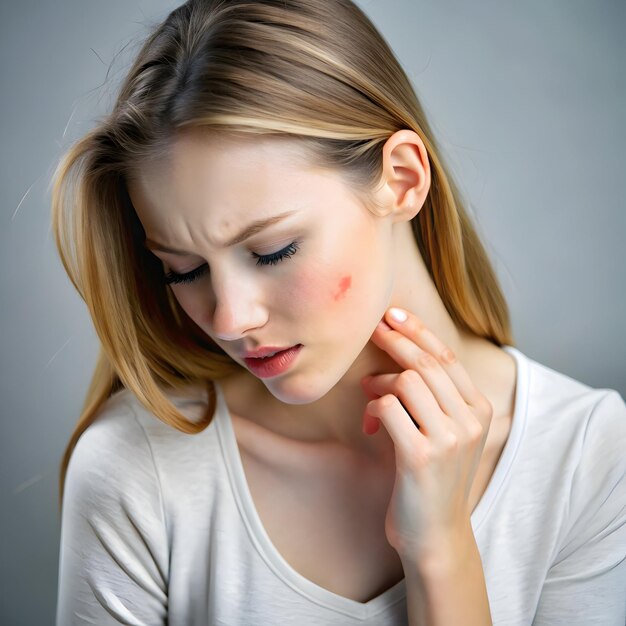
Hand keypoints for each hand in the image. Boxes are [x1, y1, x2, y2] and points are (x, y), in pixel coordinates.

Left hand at [360, 307, 492, 563]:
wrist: (435, 535)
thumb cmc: (431, 479)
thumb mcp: (443, 432)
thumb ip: (432, 397)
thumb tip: (397, 357)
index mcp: (480, 411)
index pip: (447, 357)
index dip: (419, 331)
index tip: (393, 314)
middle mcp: (471, 421)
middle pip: (426, 363)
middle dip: (395, 341)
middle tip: (371, 329)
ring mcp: (449, 439)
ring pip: (407, 381)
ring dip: (380, 384)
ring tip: (370, 398)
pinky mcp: (421, 455)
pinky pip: (388, 409)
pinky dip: (373, 410)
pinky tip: (370, 429)